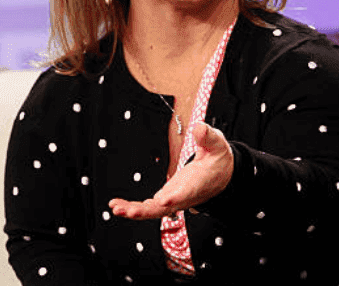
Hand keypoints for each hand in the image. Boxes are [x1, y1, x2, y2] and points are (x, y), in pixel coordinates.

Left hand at [108, 123, 233, 219]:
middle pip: (165, 208)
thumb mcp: (217, 144)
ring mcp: (174, 198)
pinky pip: (150, 207)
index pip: (187, 191)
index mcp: (198, 183)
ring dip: (135, 211)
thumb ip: (208, 137)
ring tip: (116, 207)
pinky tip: (119, 206)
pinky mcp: (167, 197)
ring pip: (154, 210)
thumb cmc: (218, 160)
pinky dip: (135, 208)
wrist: (222, 176)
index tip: (164, 201)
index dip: (176, 197)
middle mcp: (184, 195)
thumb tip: (199, 127)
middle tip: (128, 211)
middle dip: (146, 211)